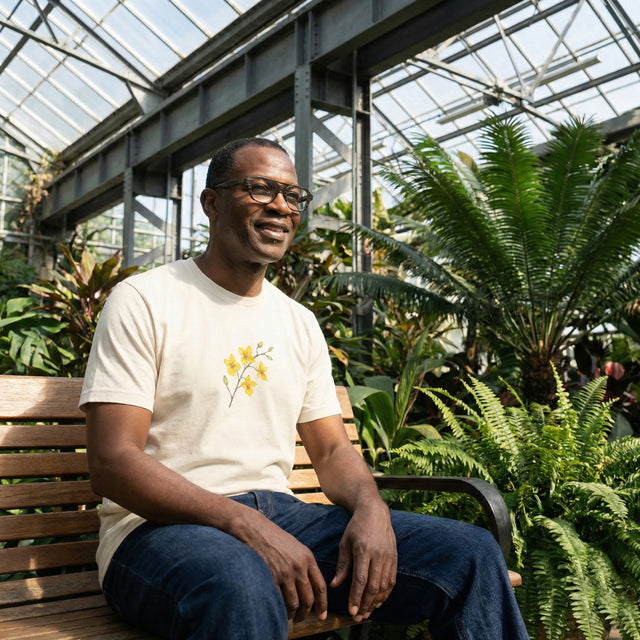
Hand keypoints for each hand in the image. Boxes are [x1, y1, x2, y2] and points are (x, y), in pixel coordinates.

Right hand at [241, 512, 327, 622]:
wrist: (255, 530)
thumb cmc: (275, 537)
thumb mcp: (296, 547)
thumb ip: (305, 564)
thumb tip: (310, 585)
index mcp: (308, 558)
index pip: (320, 587)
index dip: (323, 604)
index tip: (322, 615)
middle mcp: (299, 567)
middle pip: (308, 599)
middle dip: (306, 613)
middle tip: (302, 618)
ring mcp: (285, 573)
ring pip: (294, 603)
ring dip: (293, 614)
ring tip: (290, 616)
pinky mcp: (271, 578)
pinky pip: (279, 600)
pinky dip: (280, 609)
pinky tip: (278, 610)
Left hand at [330, 502, 396, 621]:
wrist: (375, 511)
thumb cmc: (356, 527)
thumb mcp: (345, 542)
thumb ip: (342, 565)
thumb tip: (335, 585)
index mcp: (363, 550)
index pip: (360, 580)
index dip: (356, 597)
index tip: (351, 611)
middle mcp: (378, 554)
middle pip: (373, 586)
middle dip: (366, 604)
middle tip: (358, 617)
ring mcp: (388, 556)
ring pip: (384, 586)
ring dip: (376, 602)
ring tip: (367, 612)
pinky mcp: (394, 557)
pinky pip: (392, 580)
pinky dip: (386, 593)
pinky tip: (378, 601)